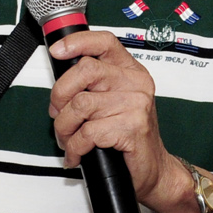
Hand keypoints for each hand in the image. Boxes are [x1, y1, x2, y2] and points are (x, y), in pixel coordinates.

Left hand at [47, 32, 193, 212]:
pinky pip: (87, 133)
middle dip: (60, 94)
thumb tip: (60, 81)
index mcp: (130, 71)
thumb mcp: (114, 102)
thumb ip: (94, 86)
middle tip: (58, 113)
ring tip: (68, 139)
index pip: (104, 42)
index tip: (57, 50)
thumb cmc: (131, 137)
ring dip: (64, 127)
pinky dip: (75, 147)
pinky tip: (77, 154)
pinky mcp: (132, 127)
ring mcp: (136, 104)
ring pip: (80, 105)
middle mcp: (136, 83)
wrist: (154, 169)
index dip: (77, 42)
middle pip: (85, 70)